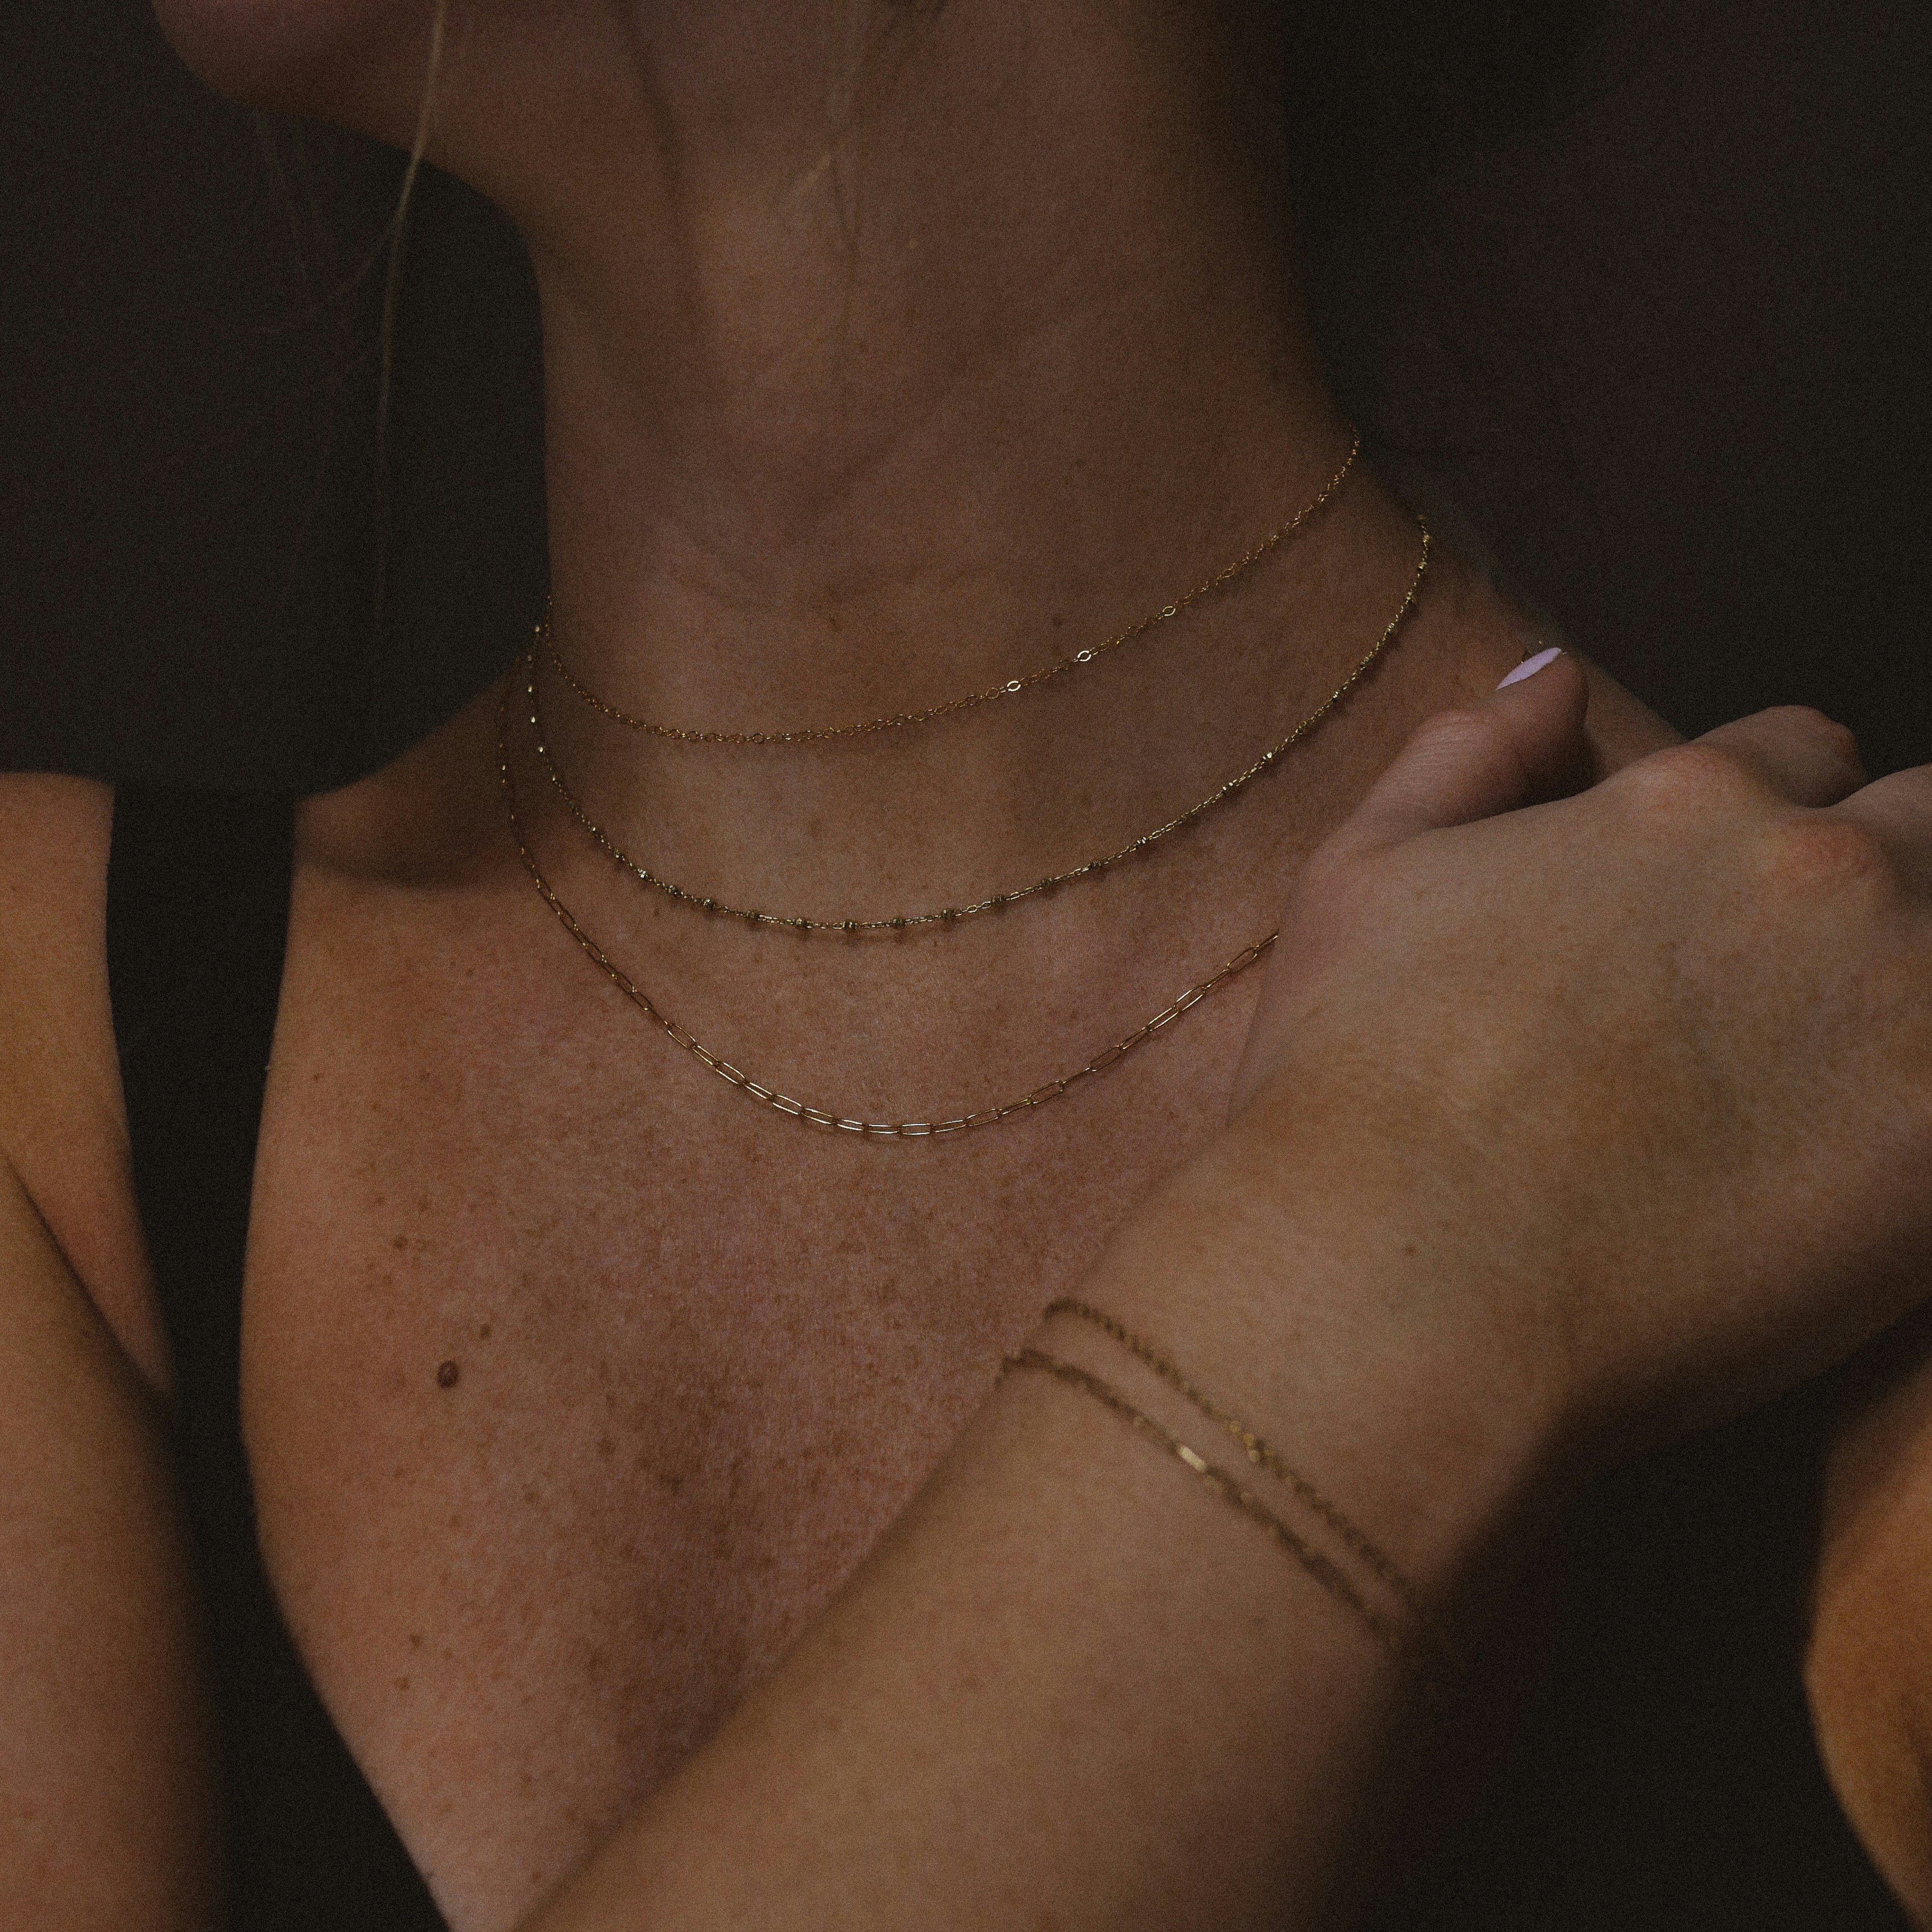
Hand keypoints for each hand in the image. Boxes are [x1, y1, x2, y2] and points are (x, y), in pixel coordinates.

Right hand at [1214, 651, 1931, 1474]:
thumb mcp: (1361, 876)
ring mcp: (1907, 1008)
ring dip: (1908, 995)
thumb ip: (1466, 754)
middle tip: (1796, 1000)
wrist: (1392, 1281)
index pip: (1803, 752)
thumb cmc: (1352, 1085)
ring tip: (1828, 1084)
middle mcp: (1818, 872)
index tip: (1733, 908)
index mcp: (1684, 801)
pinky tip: (1850, 1166)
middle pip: (1928, 828)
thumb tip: (1555, 673)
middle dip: (1880, 881)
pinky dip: (1920, 1112)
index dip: (1769, 820)